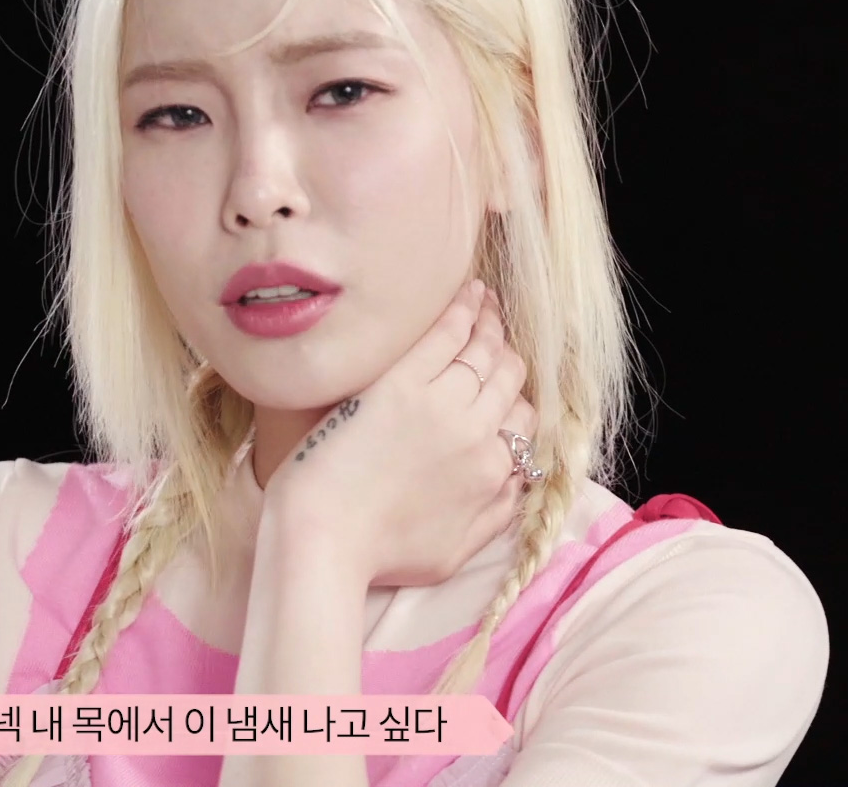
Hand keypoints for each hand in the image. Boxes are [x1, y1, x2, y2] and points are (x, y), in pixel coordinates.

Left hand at [261, 279, 536, 588]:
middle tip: (497, 327)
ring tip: (487, 301)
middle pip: (506, 378)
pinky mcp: (400, 385)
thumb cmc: (379, 554)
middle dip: (505, 351)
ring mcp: (440, 404)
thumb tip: (516, 482)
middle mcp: (476, 434)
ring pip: (481, 351)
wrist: (325, 540)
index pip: (521, 420)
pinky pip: (443, 336)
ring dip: (489, 322)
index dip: (514, 397)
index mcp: (490, 473)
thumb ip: (495, 515)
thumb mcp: (455, 552)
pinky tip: (469, 292)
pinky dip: (461, 310)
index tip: (502, 382)